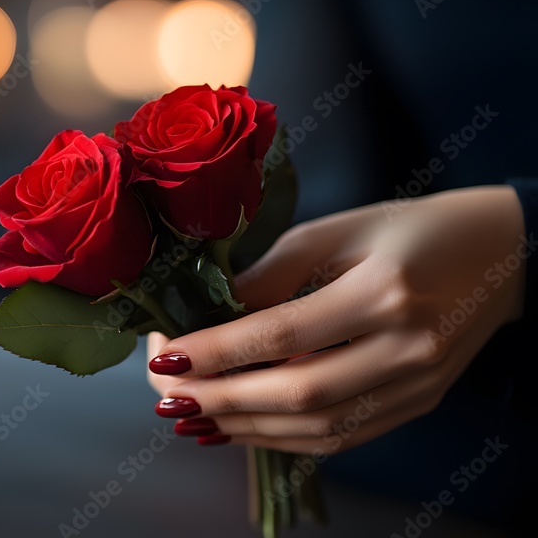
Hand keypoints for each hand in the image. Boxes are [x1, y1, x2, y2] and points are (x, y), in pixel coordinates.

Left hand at [147, 186, 527, 452]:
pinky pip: (343, 436)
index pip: (282, 333)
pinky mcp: (417, 404)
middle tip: (166, 393)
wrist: (502, 254)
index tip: (165, 357)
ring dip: (246, 428)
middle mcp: (407, 348)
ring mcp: (417, 385)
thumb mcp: (339, 228)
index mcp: (386, 291)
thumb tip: (213, 315)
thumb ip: (274, 273)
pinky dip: (284, 438)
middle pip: (297, 393)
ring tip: (192, 415)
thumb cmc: (413, 228)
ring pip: (318, 428)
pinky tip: (241, 427)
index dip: (217, 351)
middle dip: (221, 399)